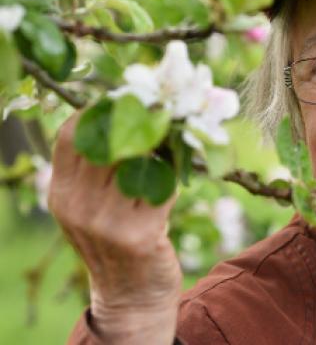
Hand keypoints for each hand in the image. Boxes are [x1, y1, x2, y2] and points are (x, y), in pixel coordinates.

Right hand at [50, 114, 181, 343]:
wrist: (131, 294)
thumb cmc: (114, 238)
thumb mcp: (90, 204)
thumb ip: (95, 167)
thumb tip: (123, 111)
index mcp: (62, 193)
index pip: (73, 135)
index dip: (101, 109)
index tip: (127, 96)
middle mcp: (79, 206)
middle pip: (111, 143)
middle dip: (140, 121)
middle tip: (162, 107)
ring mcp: (108, 222)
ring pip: (141, 162)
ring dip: (163, 146)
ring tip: (176, 136)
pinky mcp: (140, 234)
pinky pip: (164, 187)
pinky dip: (175, 176)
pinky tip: (178, 174)